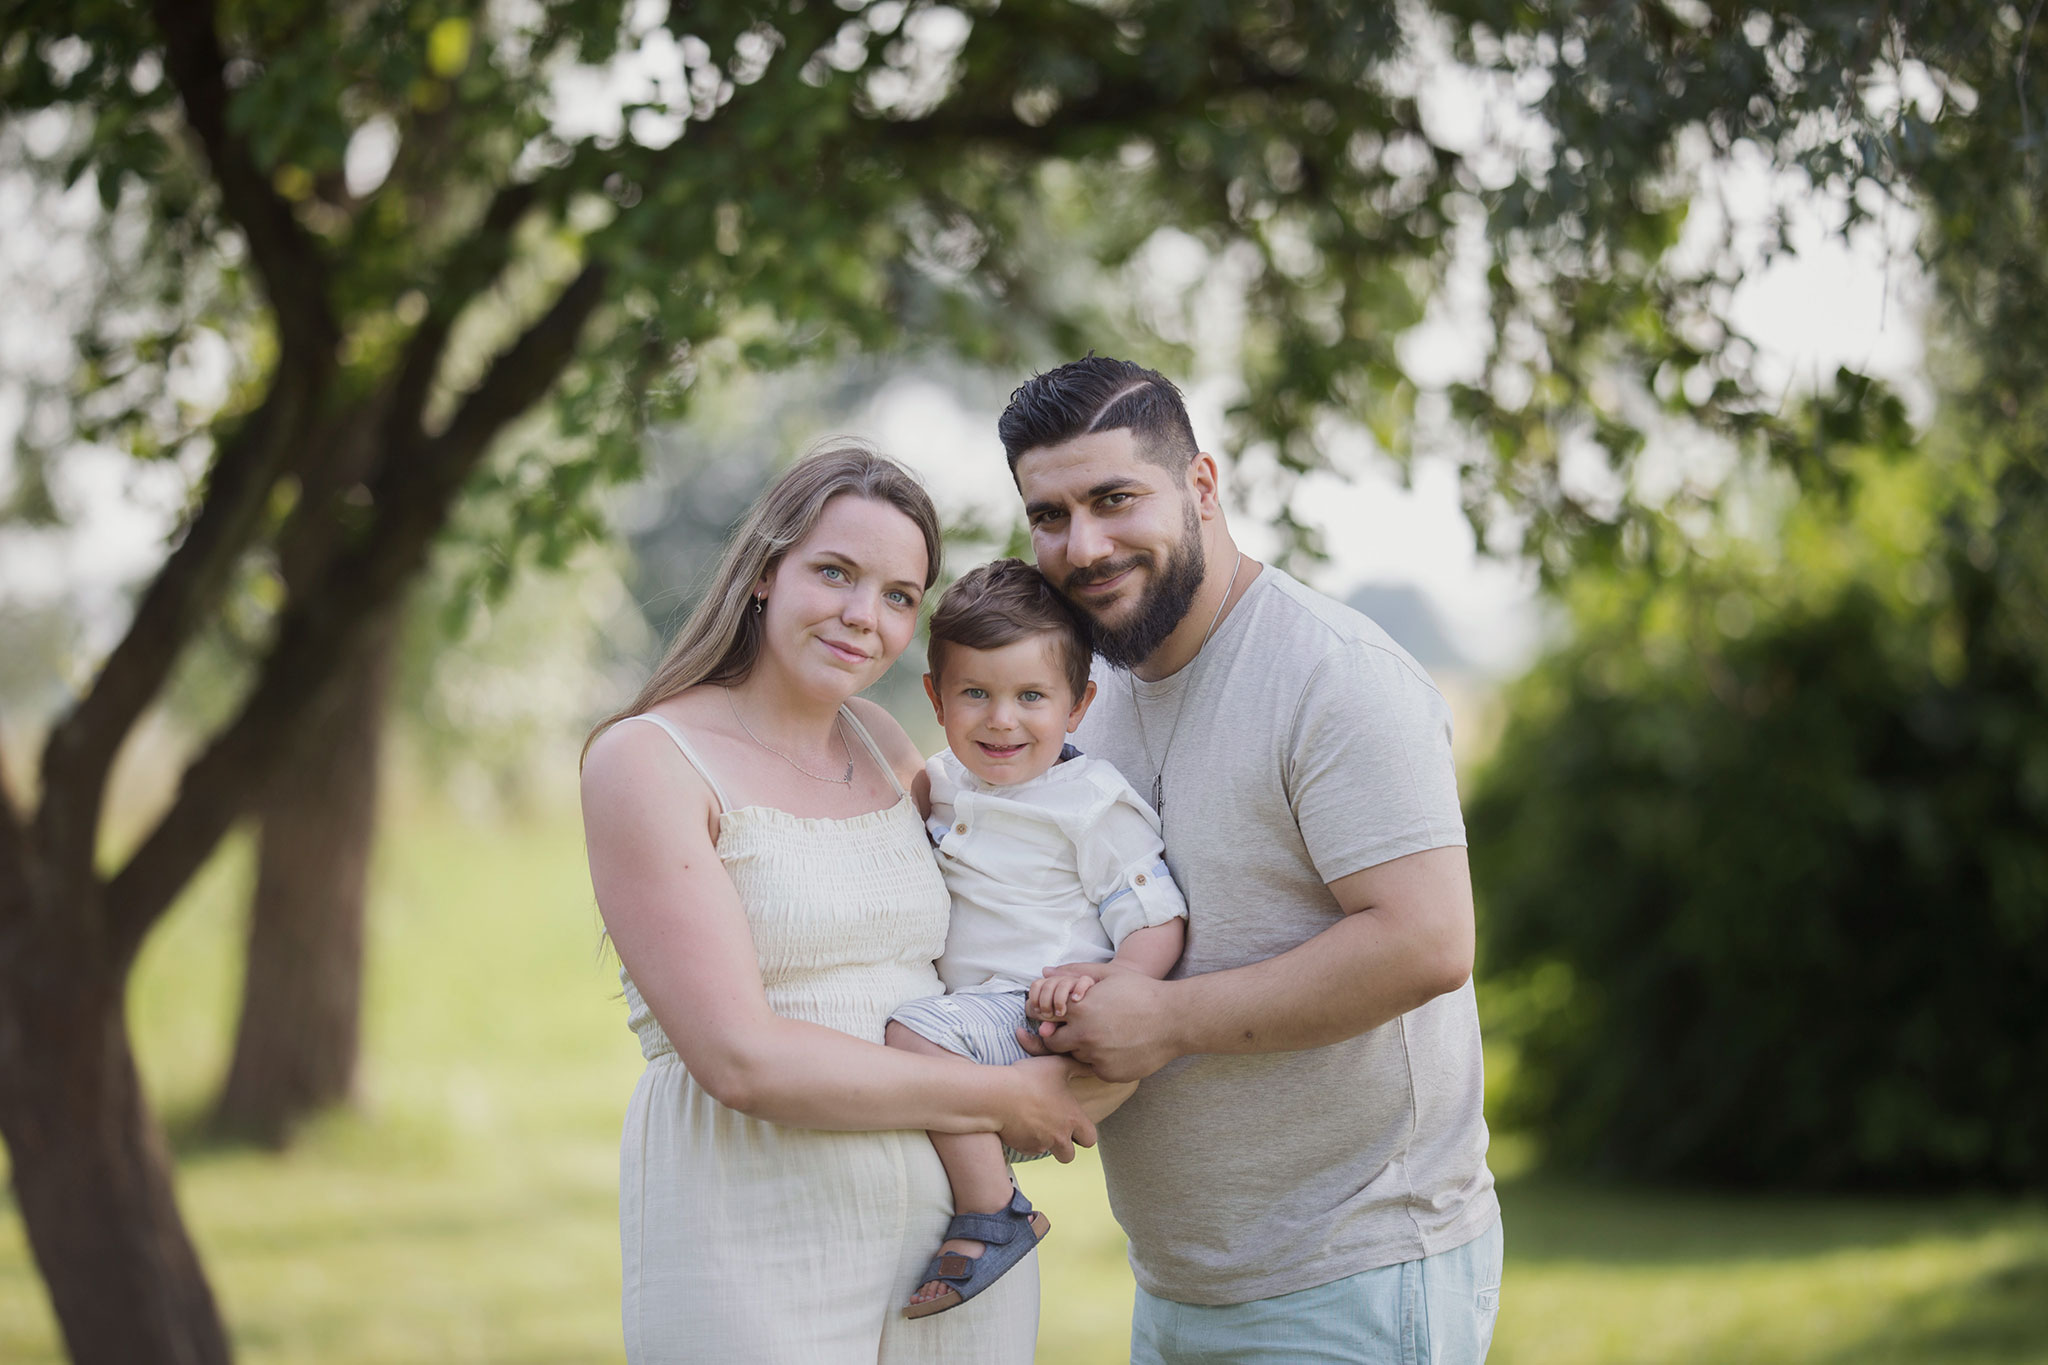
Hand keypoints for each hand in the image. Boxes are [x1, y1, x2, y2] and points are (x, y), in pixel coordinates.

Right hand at [994, 1056, 1098, 1161]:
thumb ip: (1079, 1067)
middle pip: (1069, 1155)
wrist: (998, 1096)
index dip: (1084, 1133)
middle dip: (1065, 1146)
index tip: (1074, 1123)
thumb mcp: (1058, 1065)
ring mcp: (1040, 1145)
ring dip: (1045, 1143)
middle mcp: (1059, 1137)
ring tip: (1036, 1123)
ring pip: (1047, 1152)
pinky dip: (1027, 1141)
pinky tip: (1020, 1123)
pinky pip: (1029, 1150)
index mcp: (1072, 1119)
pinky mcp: (1022, 1148)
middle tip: (1056, 1129)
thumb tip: (1092, 1066)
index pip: (1090, 1139)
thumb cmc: (1029, 1079)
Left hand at [1028, 971, 1181, 1082]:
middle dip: (1062, 1035)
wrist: (1175, 1020)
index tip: (1065, 1013)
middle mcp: (1085, 1036)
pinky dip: (1102, 1060)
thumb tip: (1045, 970)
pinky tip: (1120, 1046)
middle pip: (1054, 1042)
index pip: (1045, 1017)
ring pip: (1077, 1056)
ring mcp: (1098, 1058)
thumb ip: (1074, 972)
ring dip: (1084, 1047)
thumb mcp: (1109, 974)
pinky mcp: (1110, 1074)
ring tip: (1108, 1033)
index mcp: (1081, 1010)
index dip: (1053, 1014)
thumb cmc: (1143, 992)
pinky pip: (1096, 1068)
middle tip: (1084, 1026)